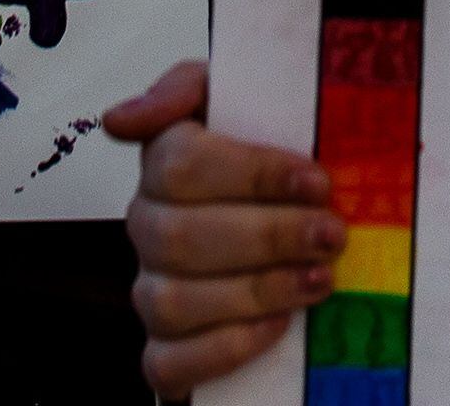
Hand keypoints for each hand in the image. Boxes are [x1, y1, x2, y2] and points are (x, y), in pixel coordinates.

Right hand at [110, 58, 343, 395]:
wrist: (278, 231)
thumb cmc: (262, 167)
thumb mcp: (234, 103)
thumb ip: (185, 87)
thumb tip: (119, 118)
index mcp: (162, 164)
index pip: (182, 164)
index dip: (253, 173)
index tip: (317, 180)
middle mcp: (148, 229)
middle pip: (182, 236)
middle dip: (268, 235)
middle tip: (331, 235)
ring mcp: (151, 291)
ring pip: (174, 301)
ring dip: (256, 292)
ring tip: (318, 280)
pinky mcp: (164, 350)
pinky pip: (168, 363)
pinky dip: (223, 349)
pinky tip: (276, 328)